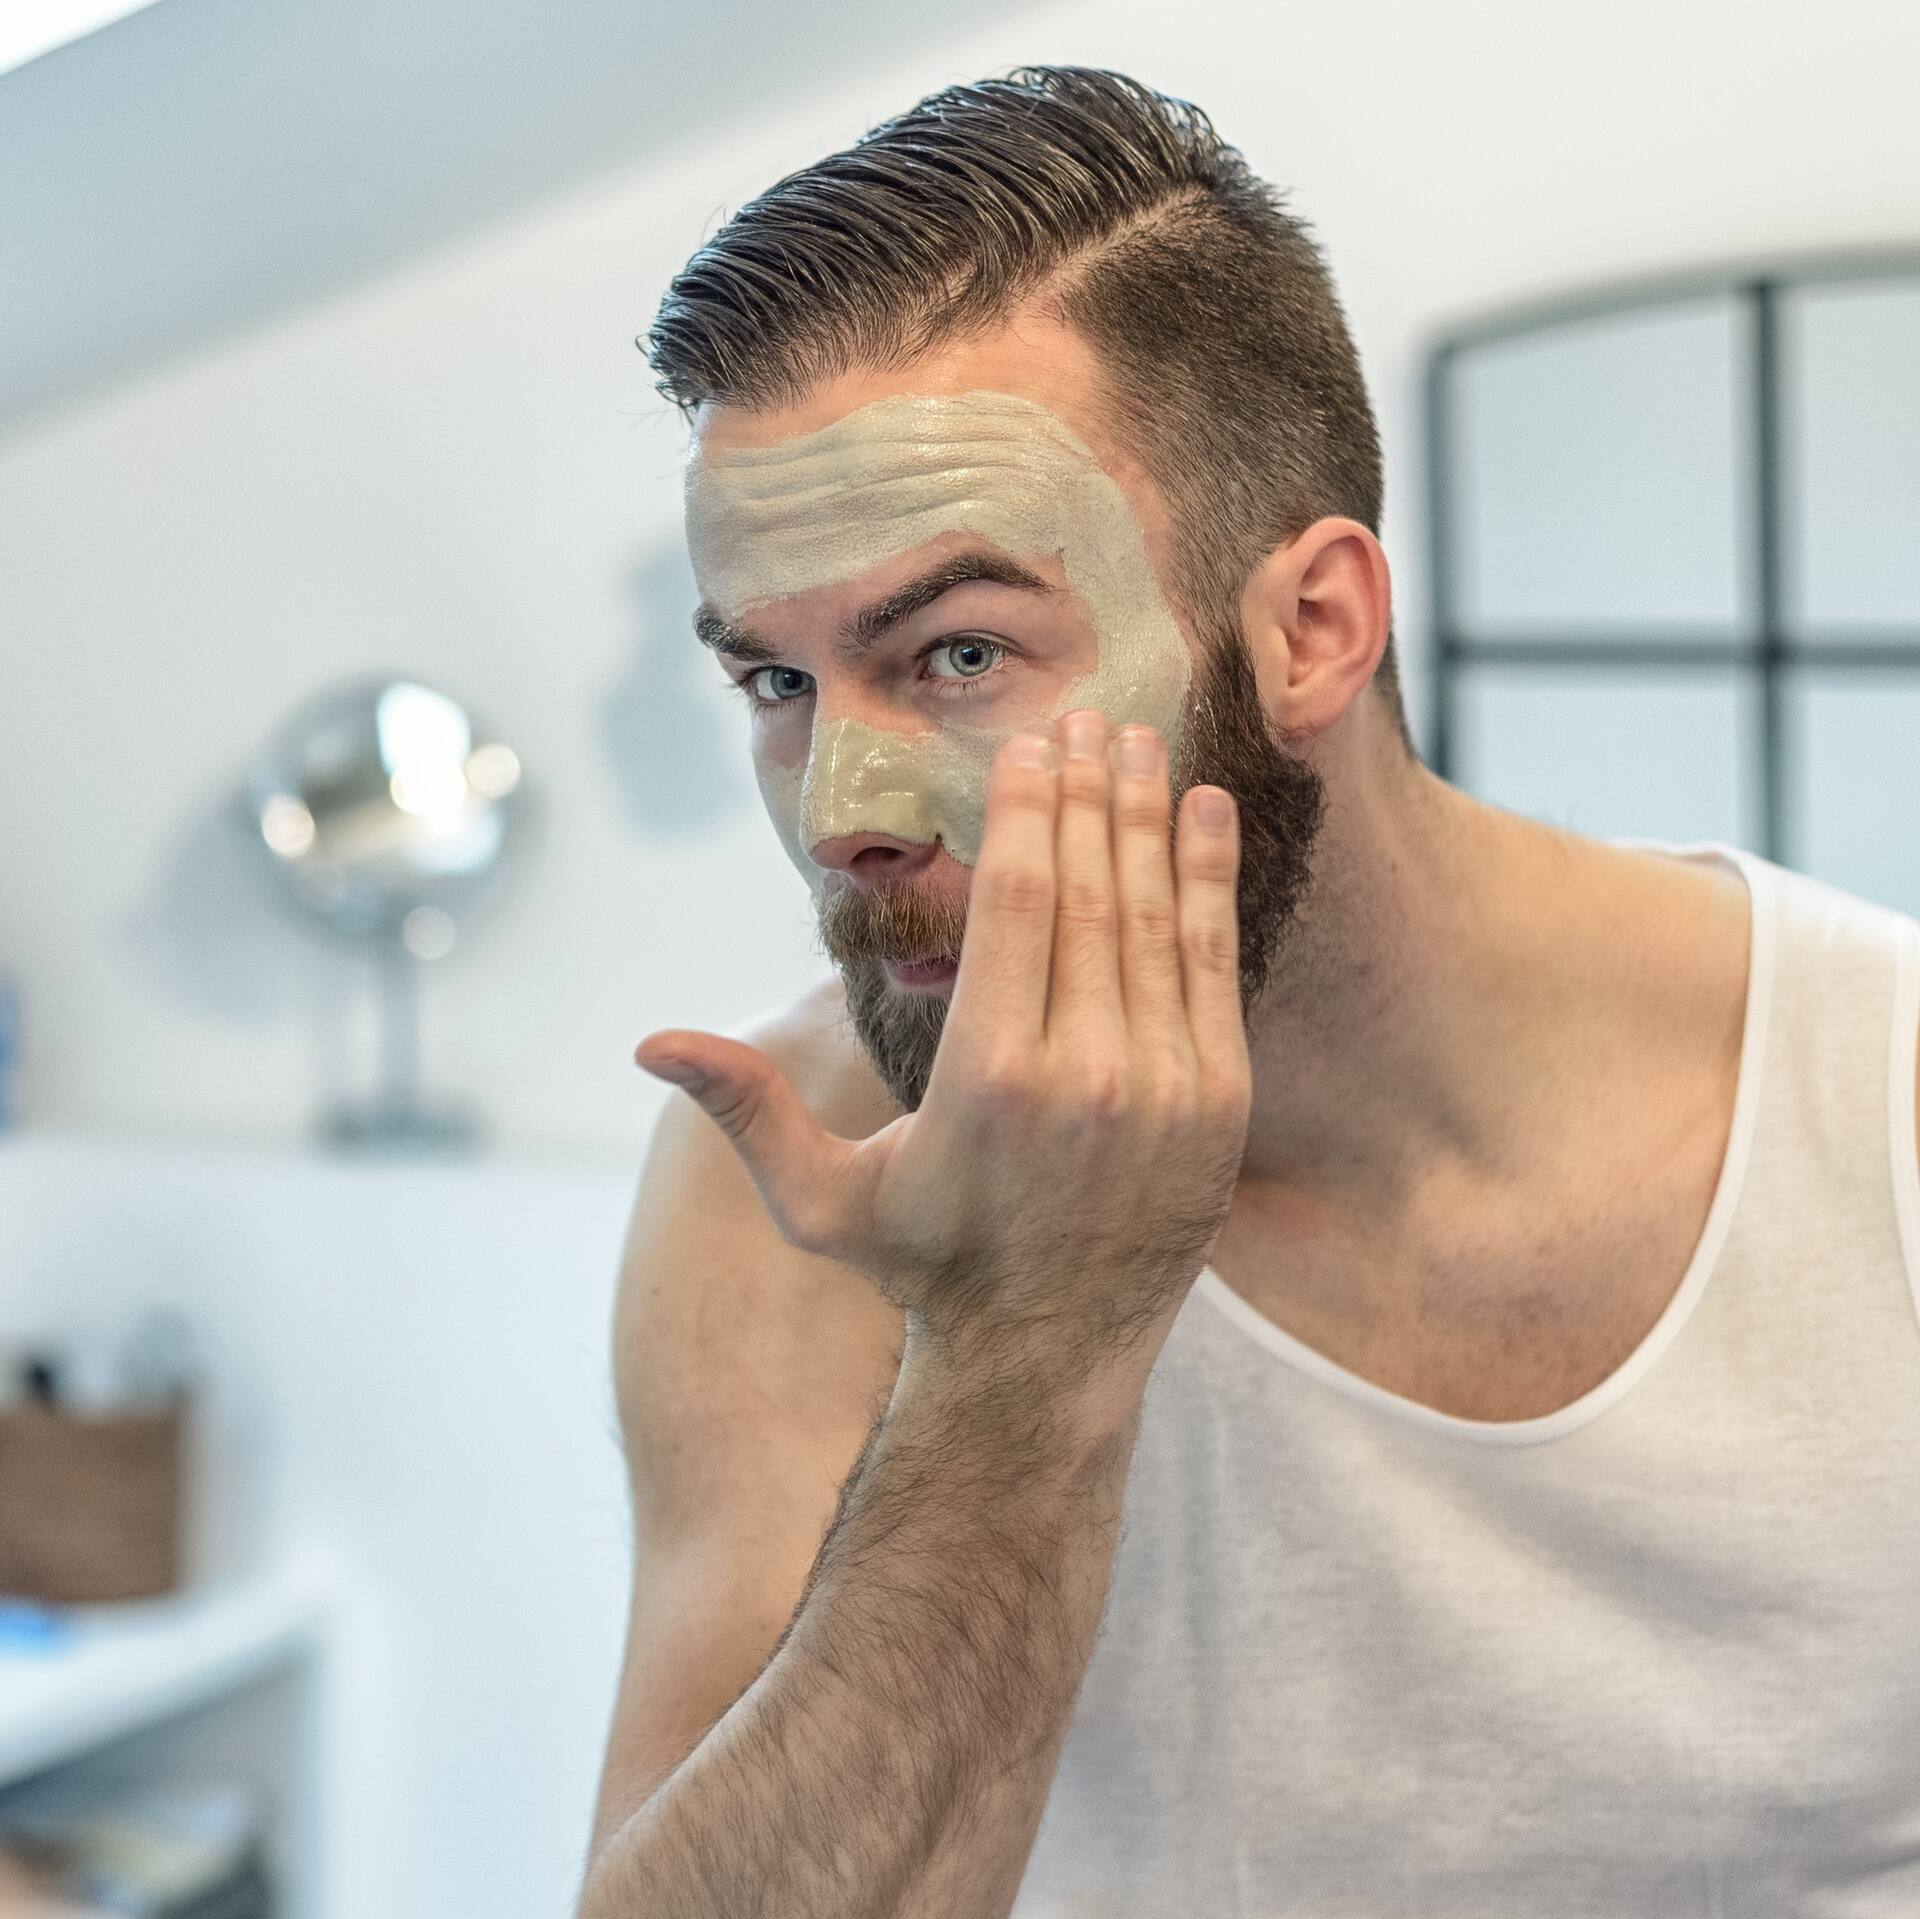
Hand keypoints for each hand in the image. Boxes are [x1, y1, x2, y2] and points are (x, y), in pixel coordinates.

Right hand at [634, 708, 1252, 1382]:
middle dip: (1089, 791)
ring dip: (1148, 818)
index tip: (1031, 744)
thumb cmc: (923, 1267)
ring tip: (1141, 742)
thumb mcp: (821, 1201)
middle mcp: (1085, 1073)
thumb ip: (749, 1113)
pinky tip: (1199, 815)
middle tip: (1088, 714)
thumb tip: (650, 1045)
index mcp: (987, 1077)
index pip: (1018, 902)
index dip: (1027, 810)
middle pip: (1089, 891)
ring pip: (1154, 917)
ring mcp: (1164, 1088)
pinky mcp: (1219, 1105)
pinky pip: (1212, 968)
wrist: (1047, 1358)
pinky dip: (1205, 883)